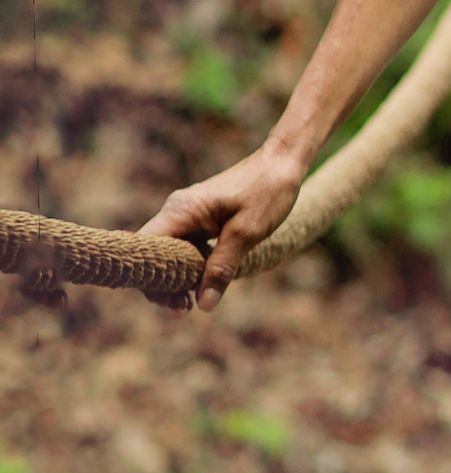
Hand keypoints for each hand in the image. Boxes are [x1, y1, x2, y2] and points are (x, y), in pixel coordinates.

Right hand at [139, 138, 306, 311]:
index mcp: (181, 210)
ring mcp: (188, 213)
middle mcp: (177, 210)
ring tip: (191, 303)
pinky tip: (200, 284)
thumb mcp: (246, 234)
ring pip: (169, 252)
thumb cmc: (267, 192)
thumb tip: (203, 304)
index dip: (150, 278)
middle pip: (154, 253)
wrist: (283, 163)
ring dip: (177, 277)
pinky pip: (184, 246)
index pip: (145, 247)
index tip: (171, 302)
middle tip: (184, 309)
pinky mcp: (200, 217)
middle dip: (163, 283)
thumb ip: (222, 268)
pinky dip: (189, 266)